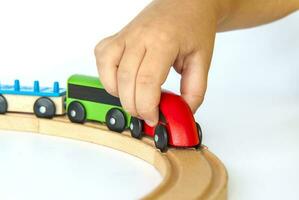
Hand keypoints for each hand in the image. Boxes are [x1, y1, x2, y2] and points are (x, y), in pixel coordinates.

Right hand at [95, 0, 218, 125]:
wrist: (187, 3)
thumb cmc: (194, 27)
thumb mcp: (202, 61)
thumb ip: (194, 92)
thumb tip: (181, 114)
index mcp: (163, 41)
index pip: (147, 82)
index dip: (147, 107)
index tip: (154, 118)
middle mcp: (140, 36)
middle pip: (126, 81)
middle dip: (134, 106)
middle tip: (147, 114)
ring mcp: (125, 35)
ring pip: (108, 70)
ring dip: (118, 93)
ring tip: (135, 98)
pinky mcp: (117, 36)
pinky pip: (102, 58)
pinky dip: (107, 76)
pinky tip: (122, 82)